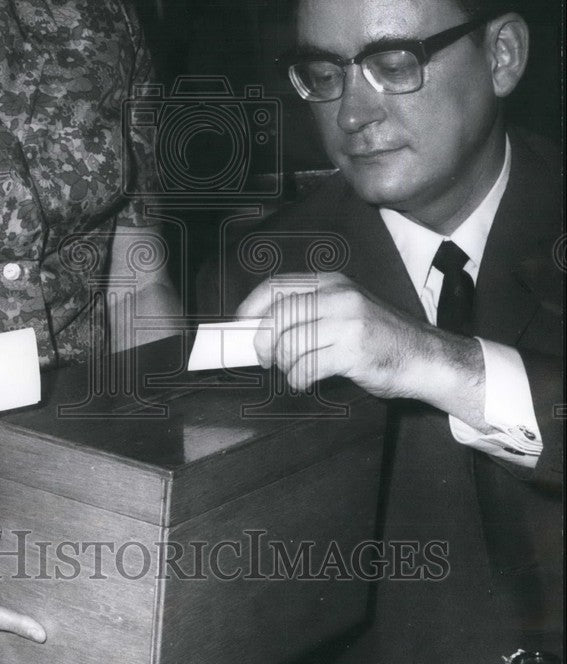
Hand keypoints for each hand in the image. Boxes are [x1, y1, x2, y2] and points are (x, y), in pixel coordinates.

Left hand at [237, 273, 485, 420]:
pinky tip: (306, 381)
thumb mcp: (345, 310)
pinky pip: (307, 367)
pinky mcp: (354, 350)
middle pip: (277, 317)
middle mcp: (339, 296)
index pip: (276, 287)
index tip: (238, 326)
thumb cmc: (381, 339)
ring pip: (289, 344)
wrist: (425, 358)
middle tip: (266, 358)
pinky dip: (298, 379)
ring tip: (295, 372)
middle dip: (263, 343)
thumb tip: (260, 329)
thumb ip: (309, 312)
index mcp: (332, 282)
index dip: (250, 307)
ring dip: (284, 365)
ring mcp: (347, 322)